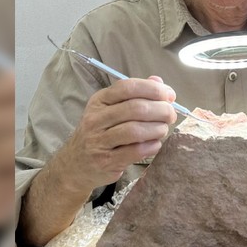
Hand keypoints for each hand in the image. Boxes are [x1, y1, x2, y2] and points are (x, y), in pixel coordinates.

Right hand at [57, 75, 177, 192]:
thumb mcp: (110, 109)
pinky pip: (136, 151)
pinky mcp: (106, 161)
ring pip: (136, 130)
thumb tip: (159, 81)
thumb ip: (135, 94)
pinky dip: (152, 146)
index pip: (128, 87)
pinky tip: (155, 144)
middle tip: (170, 115)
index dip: (153, 89)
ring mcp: (99, 141)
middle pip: (136, 109)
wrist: (75, 164)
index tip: (169, 95)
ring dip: (157, 129)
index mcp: (99, 100)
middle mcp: (96, 119)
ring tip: (163, 130)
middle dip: (161, 110)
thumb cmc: (100, 133)